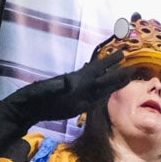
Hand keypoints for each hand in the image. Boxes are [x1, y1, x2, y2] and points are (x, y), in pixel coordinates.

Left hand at [0, 58, 138, 127]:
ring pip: (102, 85)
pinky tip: (110, 90)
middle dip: (116, 68)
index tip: (122, 54)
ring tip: (126, 72)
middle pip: (103, 75)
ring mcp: (81, 94)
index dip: (110, 63)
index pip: (98, 71)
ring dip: (113, 80)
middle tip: (130, 59)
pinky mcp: (79, 104)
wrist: (31, 107)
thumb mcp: (46, 91)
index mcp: (77, 81)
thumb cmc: (37, 98)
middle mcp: (82, 85)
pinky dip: (106, 92)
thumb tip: (67, 81)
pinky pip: (97, 97)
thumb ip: (57, 86)